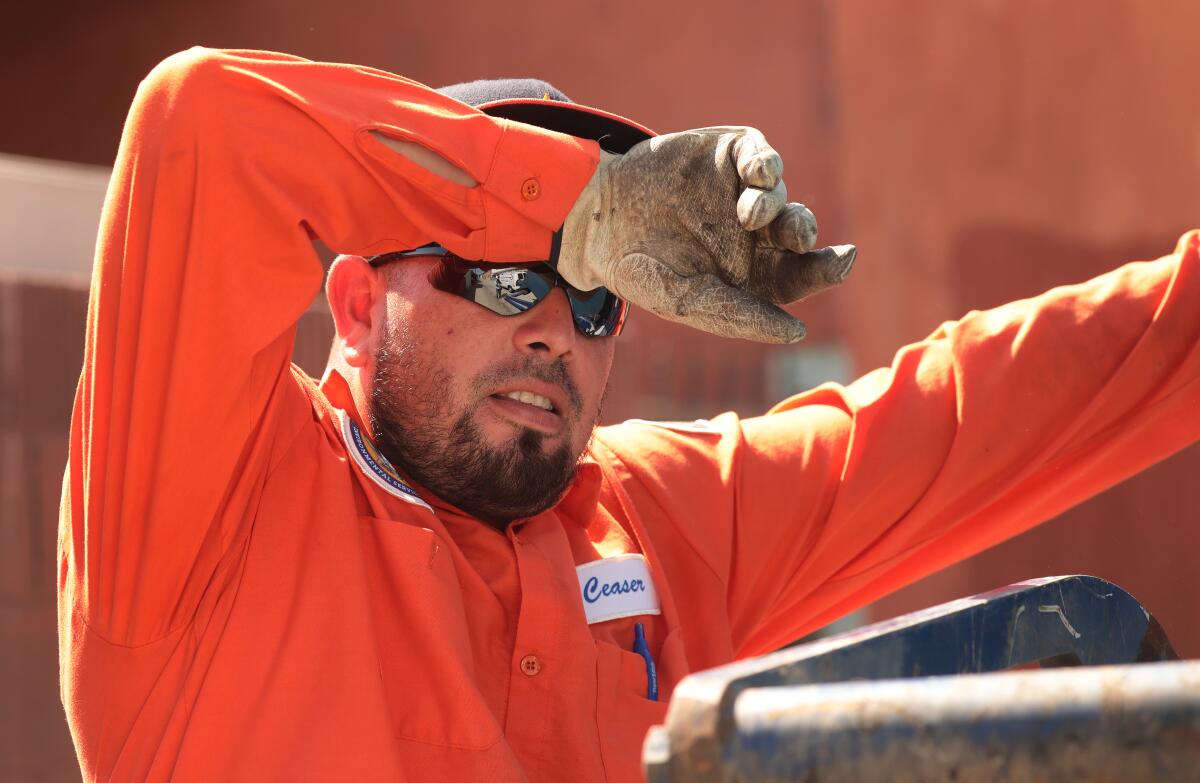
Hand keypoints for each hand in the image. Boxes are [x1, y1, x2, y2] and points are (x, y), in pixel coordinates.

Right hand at [557, 127, 855, 342]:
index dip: (828, 268)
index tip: (843, 262)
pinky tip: (755, 176)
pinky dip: (764, 163)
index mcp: (753, 273)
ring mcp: (742, 191)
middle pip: (800, 233)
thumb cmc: (641, 270)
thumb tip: (798, 331)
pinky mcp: (728, 155)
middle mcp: (756, 233)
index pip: (803, 273)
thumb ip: (740, 315)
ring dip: (777, 204)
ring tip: (749, 214)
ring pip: (782, 194)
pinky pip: (760, 154)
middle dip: (806, 233)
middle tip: (798, 238)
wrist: (595, 221)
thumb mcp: (687, 301)